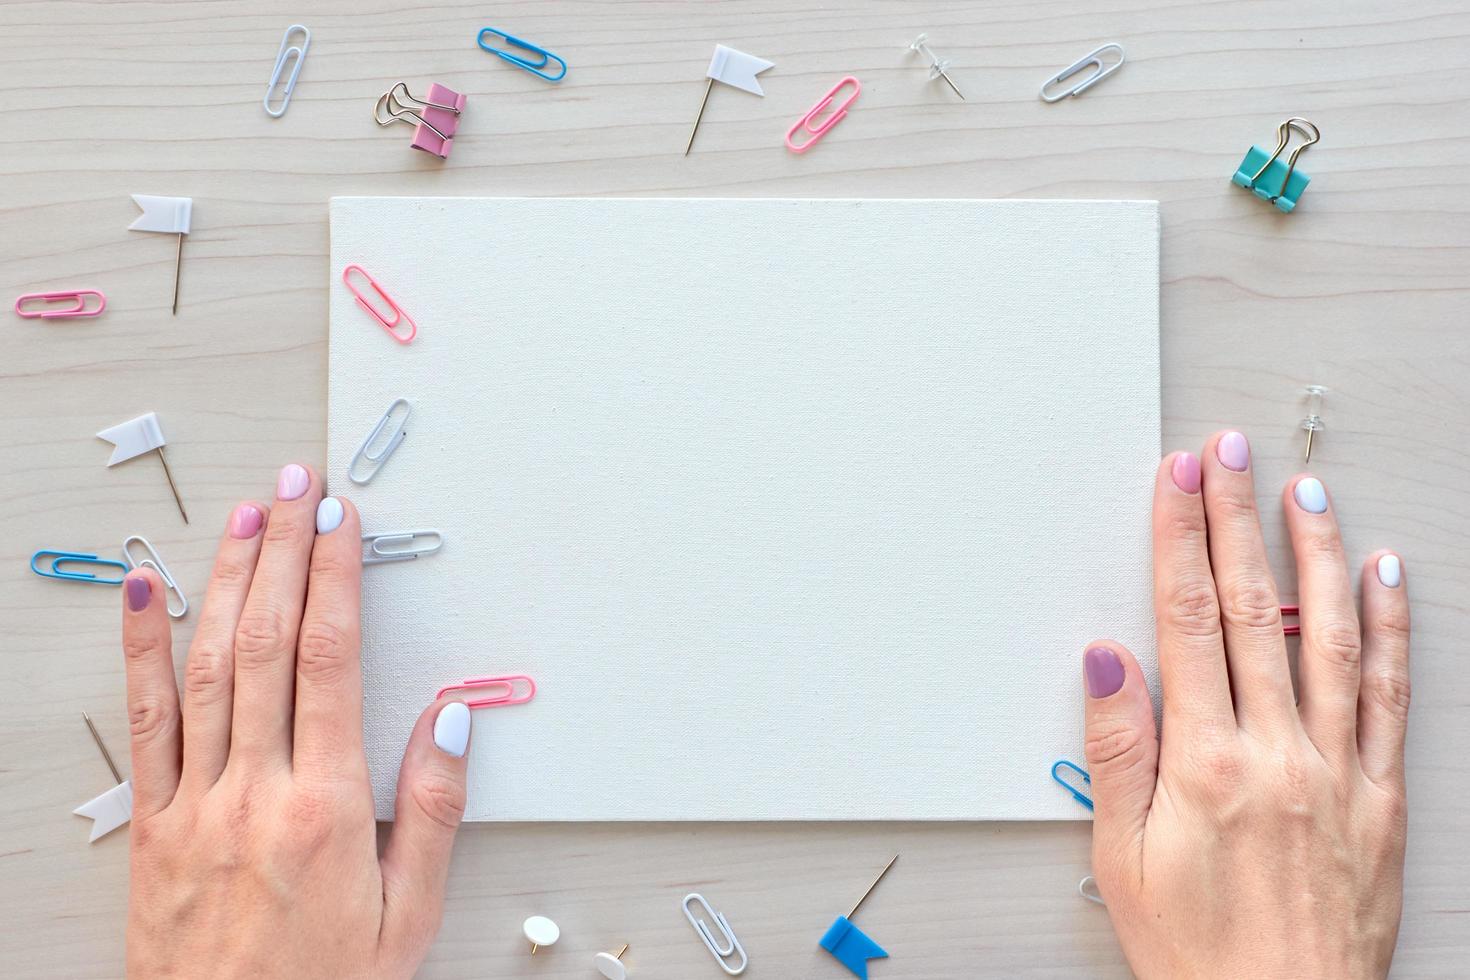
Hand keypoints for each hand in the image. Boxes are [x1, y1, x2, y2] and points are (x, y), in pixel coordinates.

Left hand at [120, 464, 471, 978]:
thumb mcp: (411, 914)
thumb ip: (434, 808)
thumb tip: (452, 716)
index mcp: (327, 807)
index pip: (330, 661)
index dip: (335, 579)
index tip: (341, 525)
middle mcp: (255, 792)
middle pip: (268, 644)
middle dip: (283, 553)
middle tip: (296, 490)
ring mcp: (194, 804)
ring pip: (206, 667)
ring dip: (224, 582)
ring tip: (242, 519)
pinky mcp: (152, 826)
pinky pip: (143, 724)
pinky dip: (139, 652)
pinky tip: (141, 596)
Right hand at [1083, 432, 1408, 978]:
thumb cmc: (1197, 950)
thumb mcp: (1121, 859)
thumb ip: (1116, 752)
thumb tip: (1106, 661)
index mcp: (1207, 764)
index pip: (1187, 622)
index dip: (1180, 539)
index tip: (1179, 480)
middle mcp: (1279, 753)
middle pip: (1250, 611)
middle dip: (1236, 520)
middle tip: (1230, 453)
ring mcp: (1338, 770)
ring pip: (1328, 638)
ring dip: (1314, 556)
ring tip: (1303, 492)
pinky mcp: (1380, 797)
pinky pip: (1390, 698)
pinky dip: (1389, 631)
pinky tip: (1383, 577)